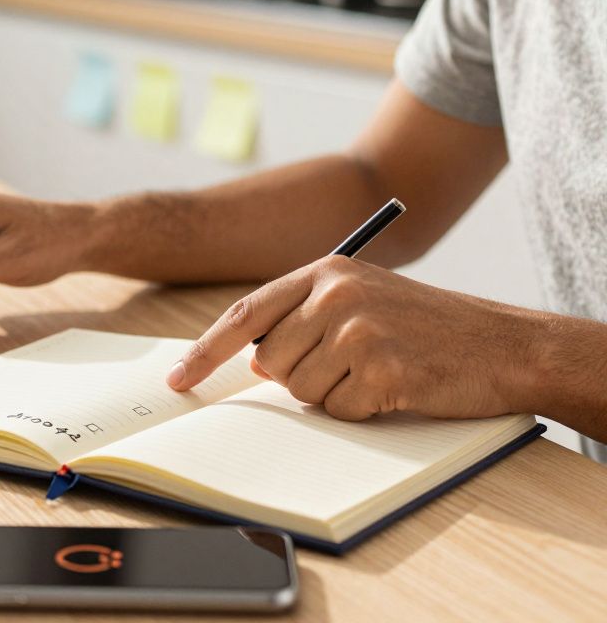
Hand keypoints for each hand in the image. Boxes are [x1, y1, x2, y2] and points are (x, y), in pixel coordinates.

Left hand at [167, 255, 537, 420]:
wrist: (505, 343)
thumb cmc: (429, 326)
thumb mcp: (363, 299)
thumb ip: (304, 317)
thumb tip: (255, 359)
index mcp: (326, 271)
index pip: (245, 314)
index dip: (205, 351)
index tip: (177, 380)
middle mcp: (337, 294)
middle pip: (272, 361)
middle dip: (302, 376)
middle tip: (354, 364)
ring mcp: (359, 331)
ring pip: (301, 391)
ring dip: (335, 394)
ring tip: (381, 370)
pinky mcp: (381, 370)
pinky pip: (340, 411)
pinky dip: (364, 410)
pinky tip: (398, 385)